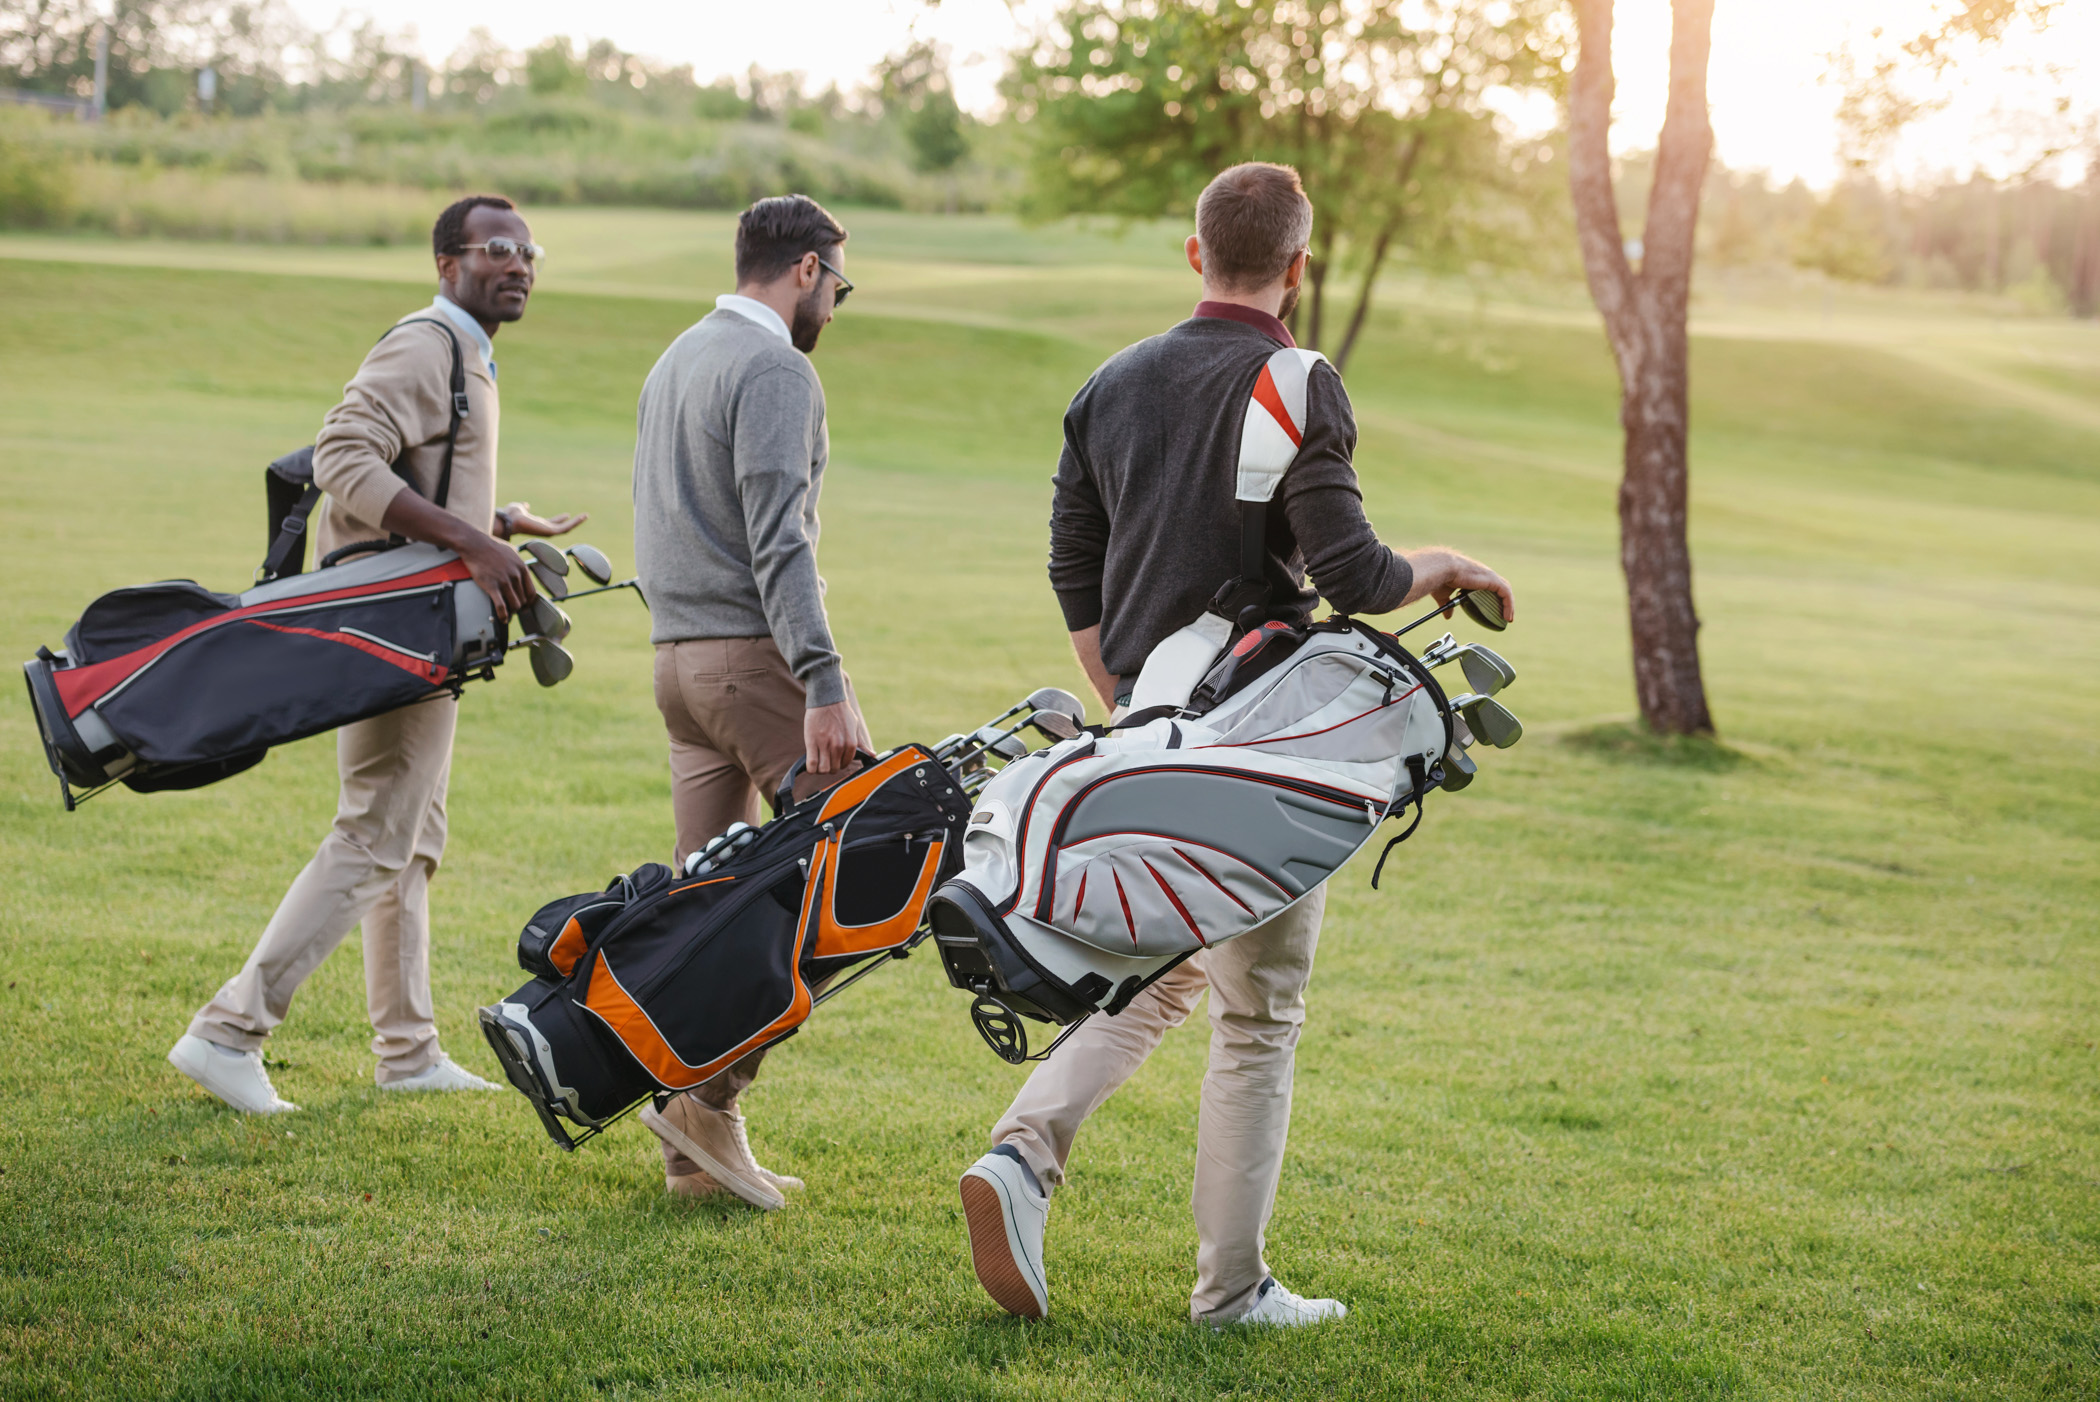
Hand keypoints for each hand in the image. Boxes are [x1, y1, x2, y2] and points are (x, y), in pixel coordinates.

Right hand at [380, 487, 535, 622]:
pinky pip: (502, 606)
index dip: (529, 602)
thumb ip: (518, 565)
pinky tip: (502, 619)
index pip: (532, 592)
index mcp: (522, 568)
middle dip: (519, 608)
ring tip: (508, 614)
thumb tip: (522, 574)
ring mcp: (504, 581)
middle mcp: (516, 576)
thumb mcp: (511, 553)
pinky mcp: (492, 586)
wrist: (474, 544)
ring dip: (512, 612)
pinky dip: (503, 616)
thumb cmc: (491, 548)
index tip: (525, 606)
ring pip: (515, 605)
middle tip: (513, 611)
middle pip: (523, 600)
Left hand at [499, 501, 588, 538]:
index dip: (560, 519)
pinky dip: (575, 522)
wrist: (509, 519)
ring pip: (566, 528)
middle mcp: (544, 529)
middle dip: (572, 522)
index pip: (551, 523)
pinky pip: (566, 528)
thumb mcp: (520, 508)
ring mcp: (548, 532)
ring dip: (577, 522)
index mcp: (537, 524)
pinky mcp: (551, 532)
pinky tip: (582, 517)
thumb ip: (523, 508)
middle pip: (562, 527)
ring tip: (586, 515)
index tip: (566, 514)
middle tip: (582, 517)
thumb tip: (525, 505)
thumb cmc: (511, 514)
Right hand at [804, 699, 867, 774]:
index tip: (833, 759)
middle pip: (833, 769)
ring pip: (823, 770)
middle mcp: (839, 747)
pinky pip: (812, 765)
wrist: (827, 698)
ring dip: (819, 768)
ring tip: (817, 761)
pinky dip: (811, 768)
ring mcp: (825, 745)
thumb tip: (873, 755)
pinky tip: (810, 764)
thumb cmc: (841, 712)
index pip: (845, 764)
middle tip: (824, 759)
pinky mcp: (811, 742)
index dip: (838, 763)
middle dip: (829, 766)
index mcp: (851, 744)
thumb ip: (862, 743)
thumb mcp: (855, 726)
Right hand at [1404, 547, 1514, 625]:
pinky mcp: (1493, 580)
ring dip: (1508, 605)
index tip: (1492, 609)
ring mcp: (1489, 576)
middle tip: (1503, 615)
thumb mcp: (1444, 594)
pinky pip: (1506, 594)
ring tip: (1508, 618)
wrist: (1442, 569)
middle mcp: (1483, 574)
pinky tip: (1507, 617)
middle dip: (1503, 601)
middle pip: (1499, 588)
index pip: (1487, 585)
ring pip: (1505, 591)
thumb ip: (1447, 604)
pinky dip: (1509, 605)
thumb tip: (1447, 616)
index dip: (1491, 596)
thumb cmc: (1440, 578)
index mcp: (1473, 576)